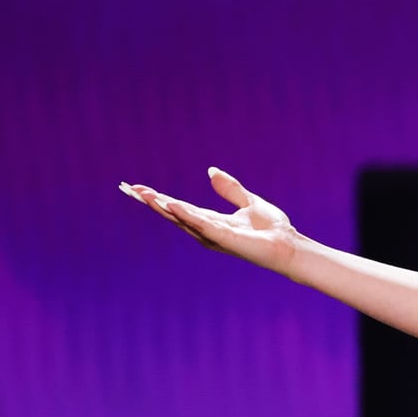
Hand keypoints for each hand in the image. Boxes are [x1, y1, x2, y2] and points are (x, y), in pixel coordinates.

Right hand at [120, 168, 300, 275]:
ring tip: (143, 194)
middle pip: (173, 214)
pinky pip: (201, 224)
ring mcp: (214, 235)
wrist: (288, 245)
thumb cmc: (272, 230)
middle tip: (128, 189)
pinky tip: (170, 204)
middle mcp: (207, 229)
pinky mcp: (224, 237)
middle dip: (151, 202)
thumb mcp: (248, 202)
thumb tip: (211, 171)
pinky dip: (185, 214)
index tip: (136, 188)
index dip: (158, 198)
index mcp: (211, 220)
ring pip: (181, 219)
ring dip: (162, 206)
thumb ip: (230, 189)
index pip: (179, 207)